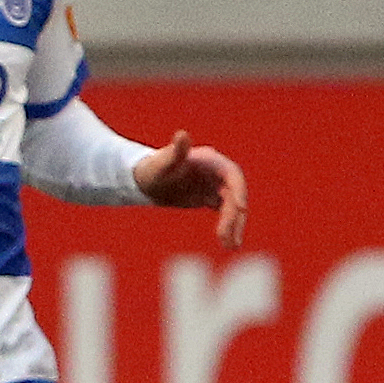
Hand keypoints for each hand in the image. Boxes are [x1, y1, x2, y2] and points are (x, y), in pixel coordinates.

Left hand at [133, 129, 247, 248]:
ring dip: (234, 226)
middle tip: (227, 238)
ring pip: (232, 207)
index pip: (233, 175)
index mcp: (210, 161)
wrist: (143, 179)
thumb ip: (174, 152)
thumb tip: (182, 134)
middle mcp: (216, 172)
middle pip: (235, 194)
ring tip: (231, 247)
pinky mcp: (211, 197)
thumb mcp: (161, 163)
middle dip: (235, 216)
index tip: (240, 209)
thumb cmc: (151, 169)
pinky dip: (228, 227)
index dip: (239, 192)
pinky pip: (225, 213)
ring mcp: (215, 185)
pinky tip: (228, 244)